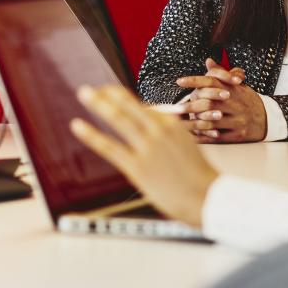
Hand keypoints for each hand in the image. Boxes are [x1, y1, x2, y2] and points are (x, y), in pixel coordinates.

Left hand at [69, 84, 218, 226]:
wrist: (208, 198)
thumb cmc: (197, 175)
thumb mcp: (184, 143)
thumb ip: (164, 132)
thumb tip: (148, 122)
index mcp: (170, 123)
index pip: (140, 106)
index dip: (121, 99)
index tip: (108, 94)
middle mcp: (158, 130)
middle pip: (127, 105)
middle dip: (106, 94)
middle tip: (90, 89)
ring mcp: (147, 147)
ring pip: (118, 118)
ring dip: (98, 104)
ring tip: (83, 93)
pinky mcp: (138, 167)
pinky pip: (110, 146)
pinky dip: (92, 134)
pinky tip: (78, 125)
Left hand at [174, 59, 265, 141]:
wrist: (268, 118)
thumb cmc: (247, 100)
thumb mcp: (237, 84)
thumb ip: (221, 73)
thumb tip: (208, 61)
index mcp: (233, 89)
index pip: (211, 81)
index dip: (194, 81)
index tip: (179, 81)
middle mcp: (235, 103)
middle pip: (209, 102)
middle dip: (190, 106)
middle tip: (176, 109)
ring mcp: (238, 120)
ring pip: (212, 121)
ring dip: (195, 122)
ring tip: (181, 123)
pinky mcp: (238, 134)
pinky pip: (218, 136)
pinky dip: (204, 136)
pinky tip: (193, 136)